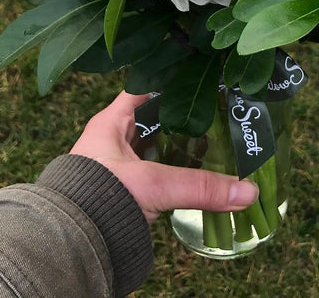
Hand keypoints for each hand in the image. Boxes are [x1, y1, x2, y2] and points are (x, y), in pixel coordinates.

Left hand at [70, 91, 258, 222]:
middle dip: (182, 114)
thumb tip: (248, 191)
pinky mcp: (125, 186)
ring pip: (155, 144)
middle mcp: (113, 137)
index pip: (144, 86)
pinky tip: (194, 169)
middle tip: (216, 109)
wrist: (71, 242)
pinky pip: (155, 169)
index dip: (170, 79)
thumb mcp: (153, 184)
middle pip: (154, 116)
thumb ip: (199, 186)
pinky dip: (173, 169)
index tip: (199, 76)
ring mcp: (119, 163)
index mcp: (112, 121)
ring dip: (178, 143)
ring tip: (213, 136)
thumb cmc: (100, 197)